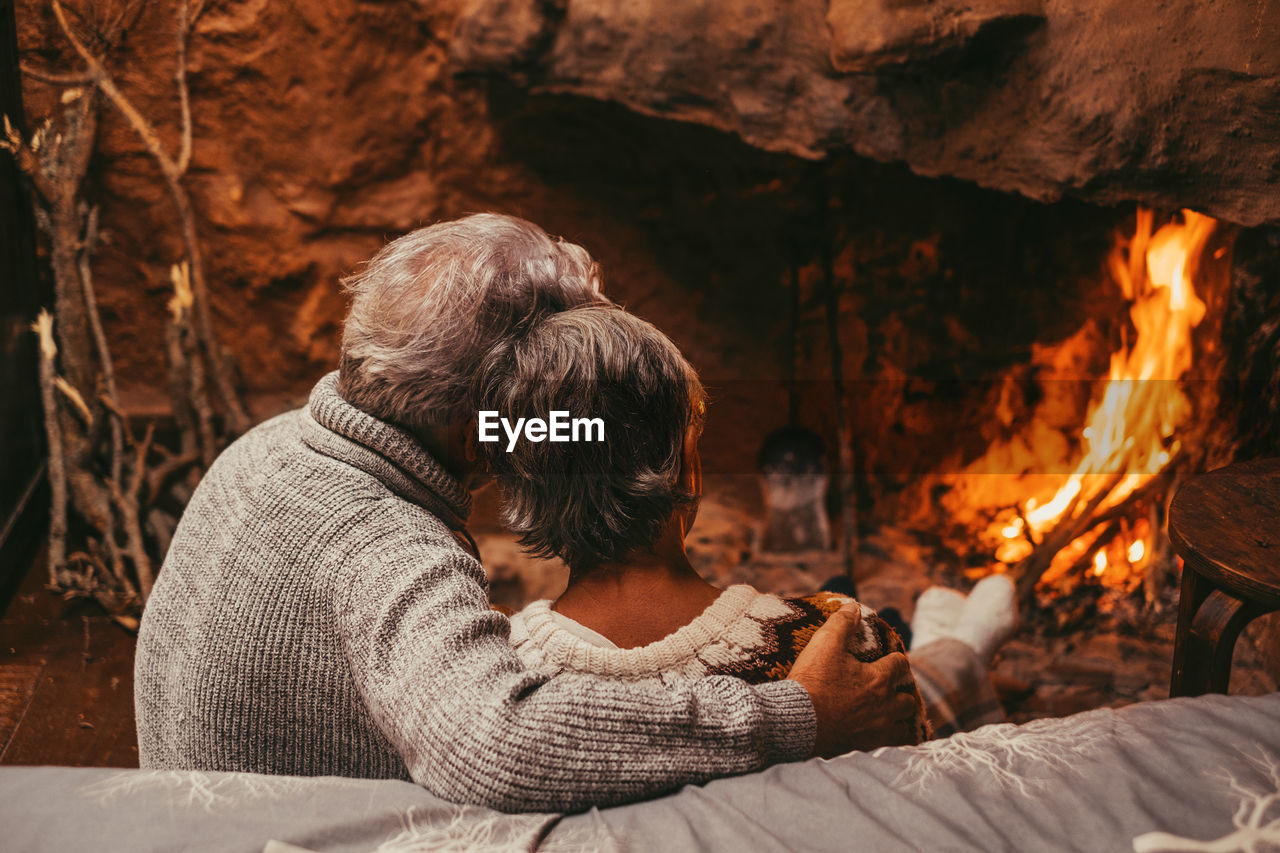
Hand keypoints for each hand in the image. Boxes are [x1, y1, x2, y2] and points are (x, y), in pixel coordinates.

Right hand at [787, 603, 920, 757]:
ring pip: (902, 727)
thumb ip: (842, 623)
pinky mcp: (864, 748)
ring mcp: (876, 731)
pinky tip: (880, 739)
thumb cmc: (813, 681)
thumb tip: (854, 606)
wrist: (797, 721)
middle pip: (908, 701)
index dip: (896, 660)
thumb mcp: (825, 644)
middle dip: (902, 694)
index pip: (900, 664)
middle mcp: (884, 707)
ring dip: (898, 720)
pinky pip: (888, 748)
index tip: (889, 659)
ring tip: (889, 716)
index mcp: (878, 679)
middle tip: (890, 691)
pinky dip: (888, 742)